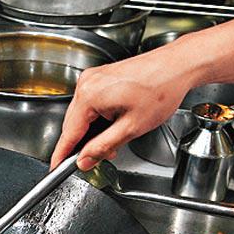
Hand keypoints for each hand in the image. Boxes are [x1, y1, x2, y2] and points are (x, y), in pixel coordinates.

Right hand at [49, 39, 195, 170]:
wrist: (178, 65)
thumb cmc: (161, 89)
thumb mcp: (131, 128)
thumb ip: (102, 147)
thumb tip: (84, 160)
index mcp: (89, 95)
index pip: (68, 133)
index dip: (62, 154)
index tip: (55, 168)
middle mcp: (86, 84)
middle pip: (73, 124)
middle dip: (84, 144)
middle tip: (98, 159)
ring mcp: (91, 79)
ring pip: (81, 116)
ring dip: (93, 132)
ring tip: (114, 141)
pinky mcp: (99, 78)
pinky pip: (89, 105)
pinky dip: (97, 119)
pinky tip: (113, 125)